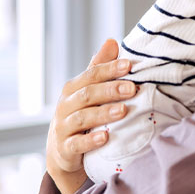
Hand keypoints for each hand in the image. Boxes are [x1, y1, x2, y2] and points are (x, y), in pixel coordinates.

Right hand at [45, 39, 136, 186]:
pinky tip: (105, 138)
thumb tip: (112, 41)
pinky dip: (90, 141)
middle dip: (110, 90)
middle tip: (132, 88)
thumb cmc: (81, 114)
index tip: (129, 65)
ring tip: (123, 111)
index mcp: (73, 88)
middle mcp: (66, 105)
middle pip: (87, 94)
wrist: (62, 152)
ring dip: (103, 114)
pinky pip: (77, 144)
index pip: (91, 74)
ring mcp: (63, 127)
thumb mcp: (88, 91)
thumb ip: (99, 68)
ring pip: (82, 117)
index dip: (109, 69)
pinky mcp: (65, 148)